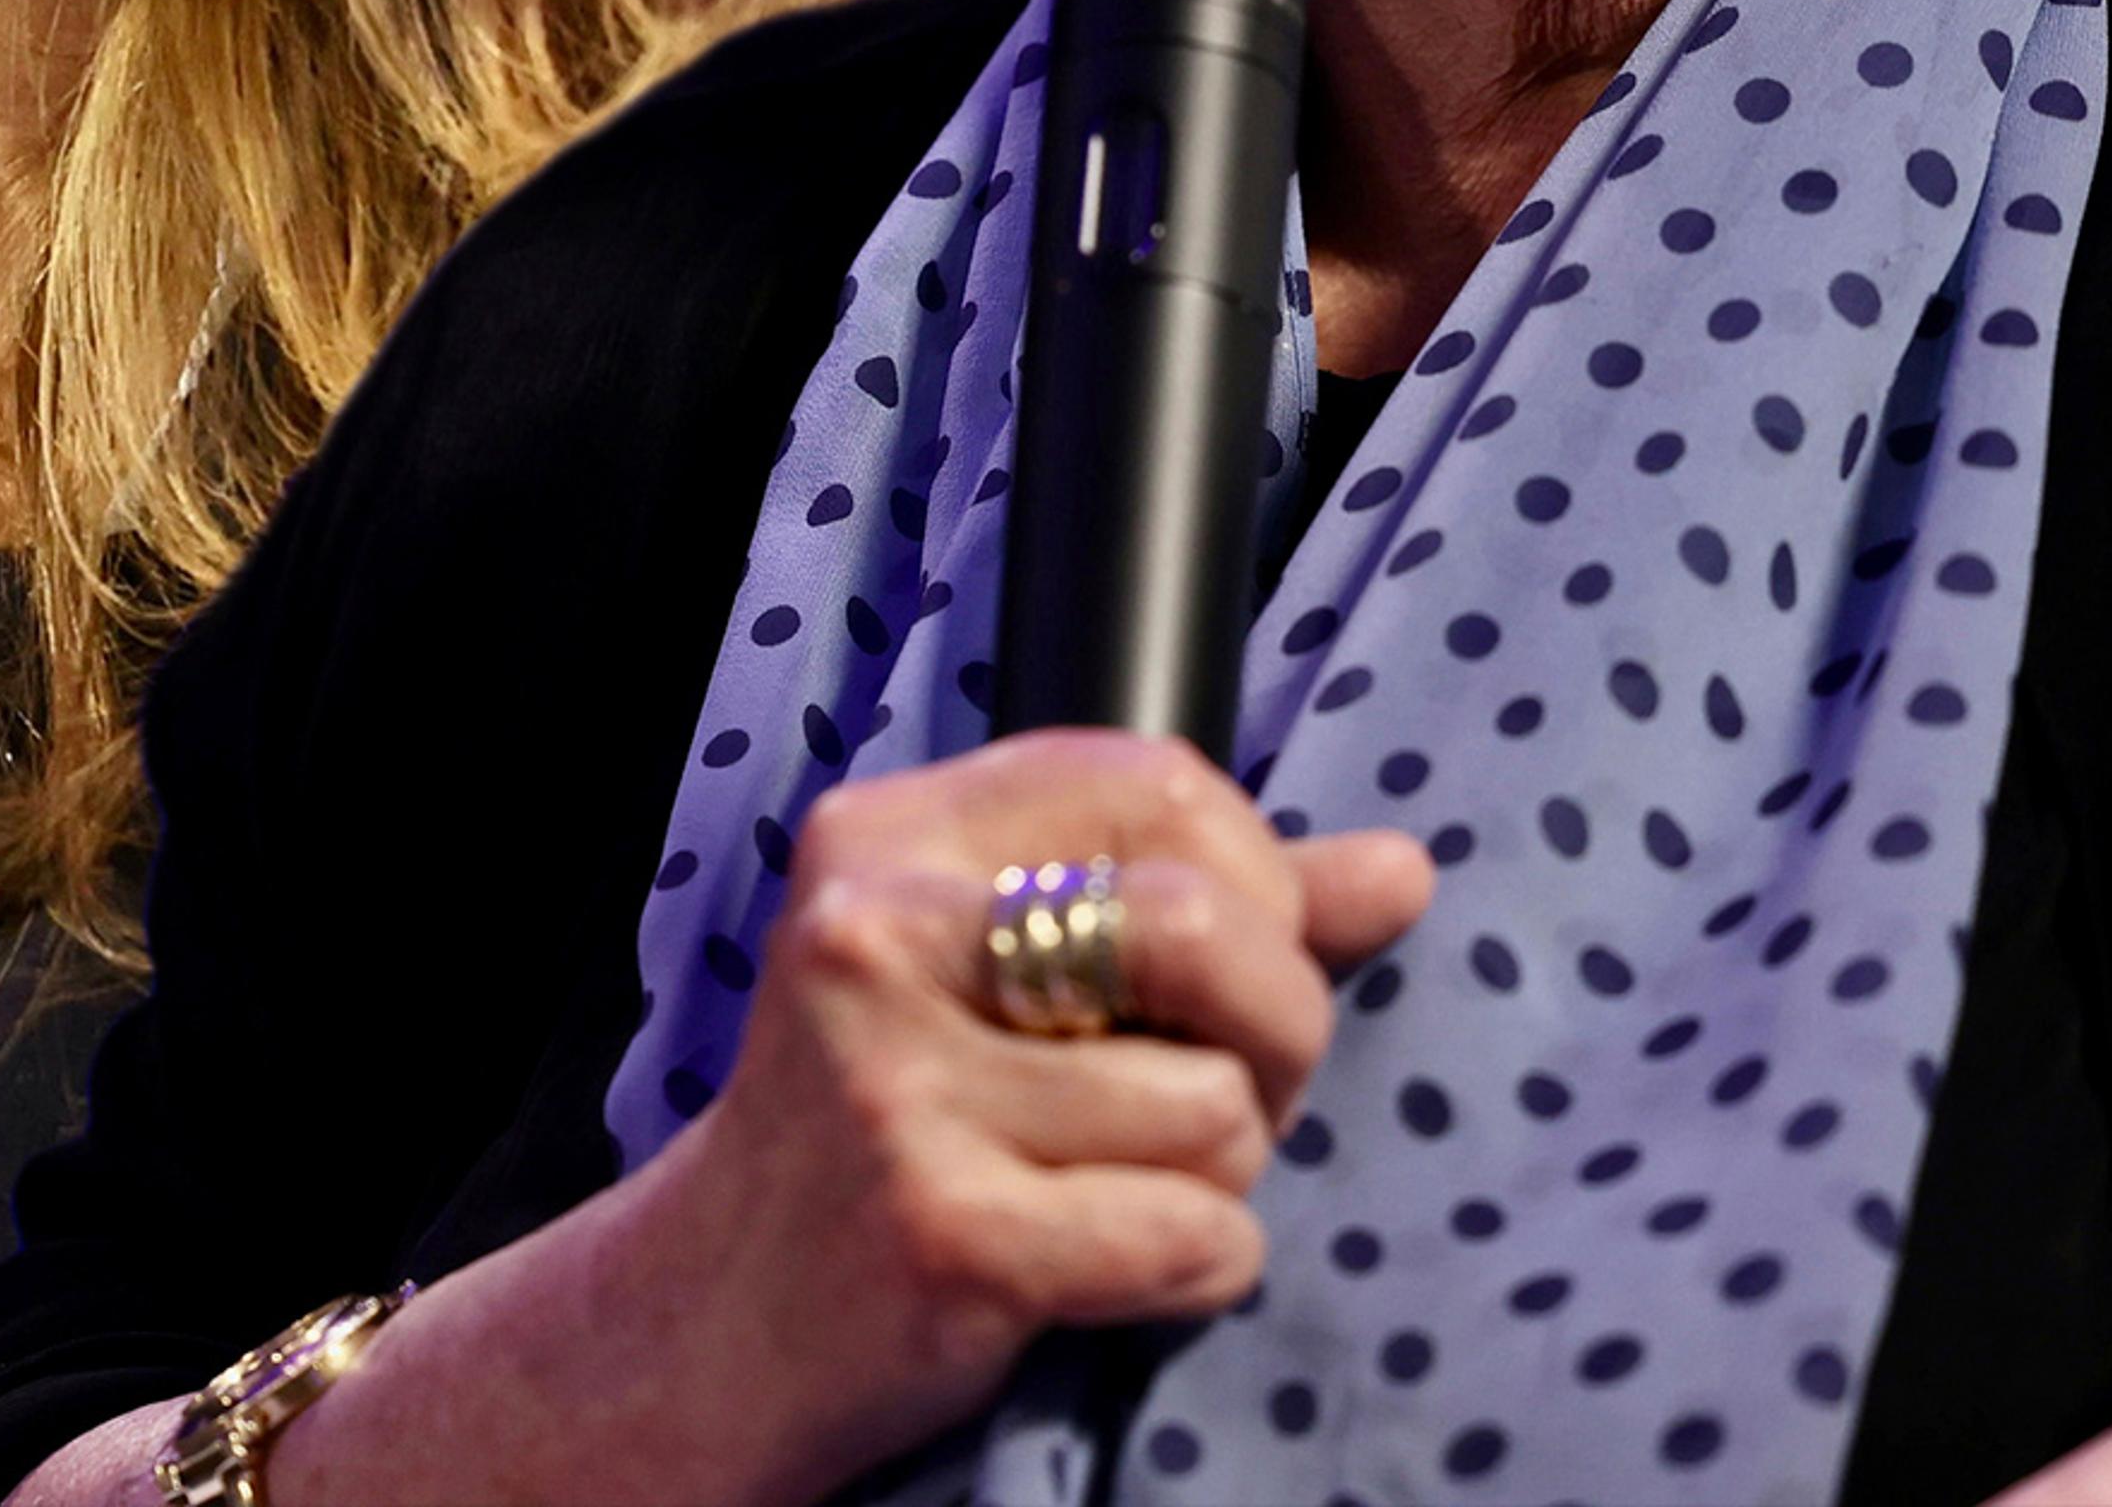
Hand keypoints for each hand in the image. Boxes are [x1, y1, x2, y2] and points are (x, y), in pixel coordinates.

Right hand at [634, 727, 1431, 1497]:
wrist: (708, 1325)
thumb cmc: (898, 1118)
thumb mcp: (1014, 970)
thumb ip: (1211, 905)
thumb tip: (1403, 870)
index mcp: (896, 833)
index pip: (1165, 786)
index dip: (1259, 879)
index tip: (1243, 963)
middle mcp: (879, 939)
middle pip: (1205, 929)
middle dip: (1278, 1027)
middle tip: (1233, 1092)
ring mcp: (900, 1092)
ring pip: (1215, 1102)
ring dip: (1224, 1170)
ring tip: (1130, 1184)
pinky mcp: (942, 1238)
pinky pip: (1191, 1232)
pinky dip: (1202, 1265)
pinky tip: (1126, 1267)